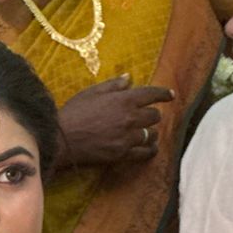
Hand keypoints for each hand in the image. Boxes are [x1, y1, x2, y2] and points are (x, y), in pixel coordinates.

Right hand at [57, 76, 172, 167]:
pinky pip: (145, 153)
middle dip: (153, 114)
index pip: (151, 94)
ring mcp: (128, 138)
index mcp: (124, 100)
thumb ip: (113, 85)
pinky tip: (151, 148)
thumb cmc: (74, 112)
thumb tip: (129, 78)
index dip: (163, 94)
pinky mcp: (123, 154)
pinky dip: (150, 150)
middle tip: (149, 116)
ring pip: (151, 134)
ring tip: (148, 132)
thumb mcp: (92, 92)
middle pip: (154, 116)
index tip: (170, 95)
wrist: (62, 138)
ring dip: (151, 132)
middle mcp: (130, 118)